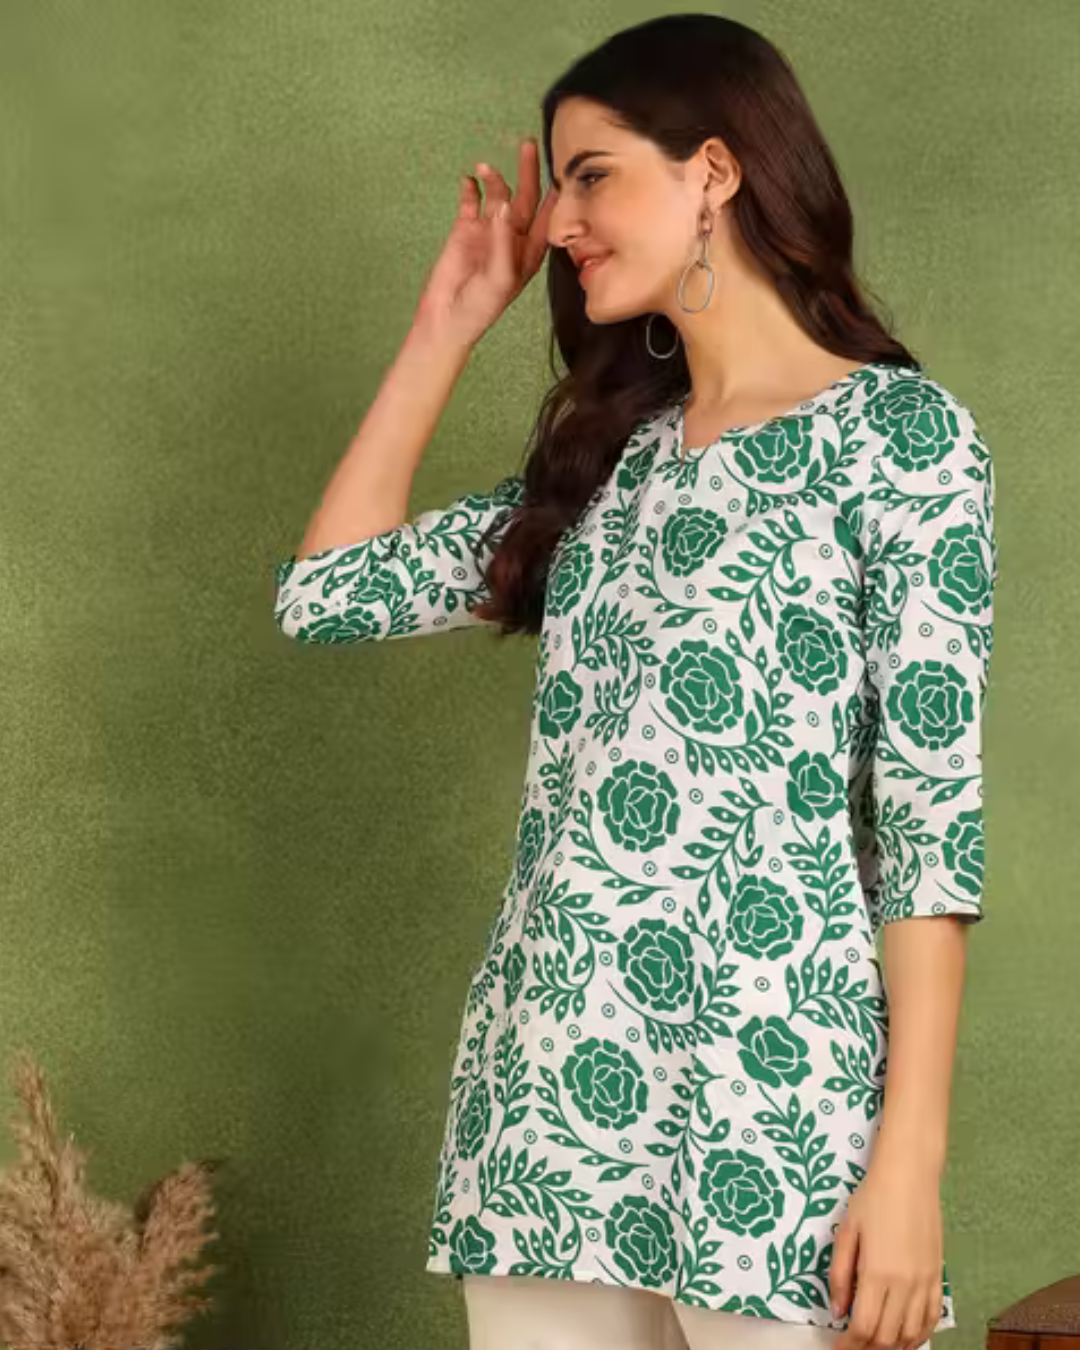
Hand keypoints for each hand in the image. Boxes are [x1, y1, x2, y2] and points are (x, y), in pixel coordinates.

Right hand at [413, 138, 556, 348]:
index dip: (556, 195)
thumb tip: (502, 203)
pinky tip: (468, 181)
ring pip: (497, 196)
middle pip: (525, 199)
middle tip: (528, 146)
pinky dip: (470, 189)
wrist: (446, 319)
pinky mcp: (465, 230)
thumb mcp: (500, 278)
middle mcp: (512, 239)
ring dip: (494, 180)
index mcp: (529, 252)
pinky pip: (471, 201)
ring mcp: (488, 232)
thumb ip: (503, 241)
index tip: (562, 169)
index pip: (548, 218)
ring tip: (484, 169)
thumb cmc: (480, 308)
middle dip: (528, 173)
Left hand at [830, 1155, 944, 1349]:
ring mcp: (925, 1282)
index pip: (863, 1327)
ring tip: (876, 1346)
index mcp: (877, 1273)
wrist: (910, 1175)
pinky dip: (920, 1335)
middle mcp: (905, 1284)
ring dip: (894, 1347)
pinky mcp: (938, 1276)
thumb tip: (838, 1311)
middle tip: (852, 1347)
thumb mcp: (846, 1232)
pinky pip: (933, 1318)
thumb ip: (841, 1275)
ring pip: (912, 1334)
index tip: (838, 1348)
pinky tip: (907, 1337)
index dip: (849, 1345)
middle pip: (888, 1337)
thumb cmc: (872, 1198)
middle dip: (868, 1349)